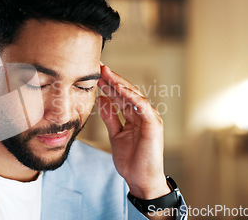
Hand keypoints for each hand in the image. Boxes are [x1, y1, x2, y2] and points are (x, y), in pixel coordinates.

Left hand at [97, 62, 169, 199]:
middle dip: (112, 78)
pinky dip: (131, 96)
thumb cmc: (131, 161)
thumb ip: (110, 117)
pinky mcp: (154, 124)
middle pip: (127, 91)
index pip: (120, 96)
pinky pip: (142, 106)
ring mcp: (150, 118)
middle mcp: (143, 114)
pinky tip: (119, 88)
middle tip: (98, 66)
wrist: (141, 180)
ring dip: (120, 83)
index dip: (108, 84)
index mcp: (134, 116)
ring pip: (134, 95)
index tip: (94, 74)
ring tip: (106, 73)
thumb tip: (102, 98)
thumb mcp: (115, 135)